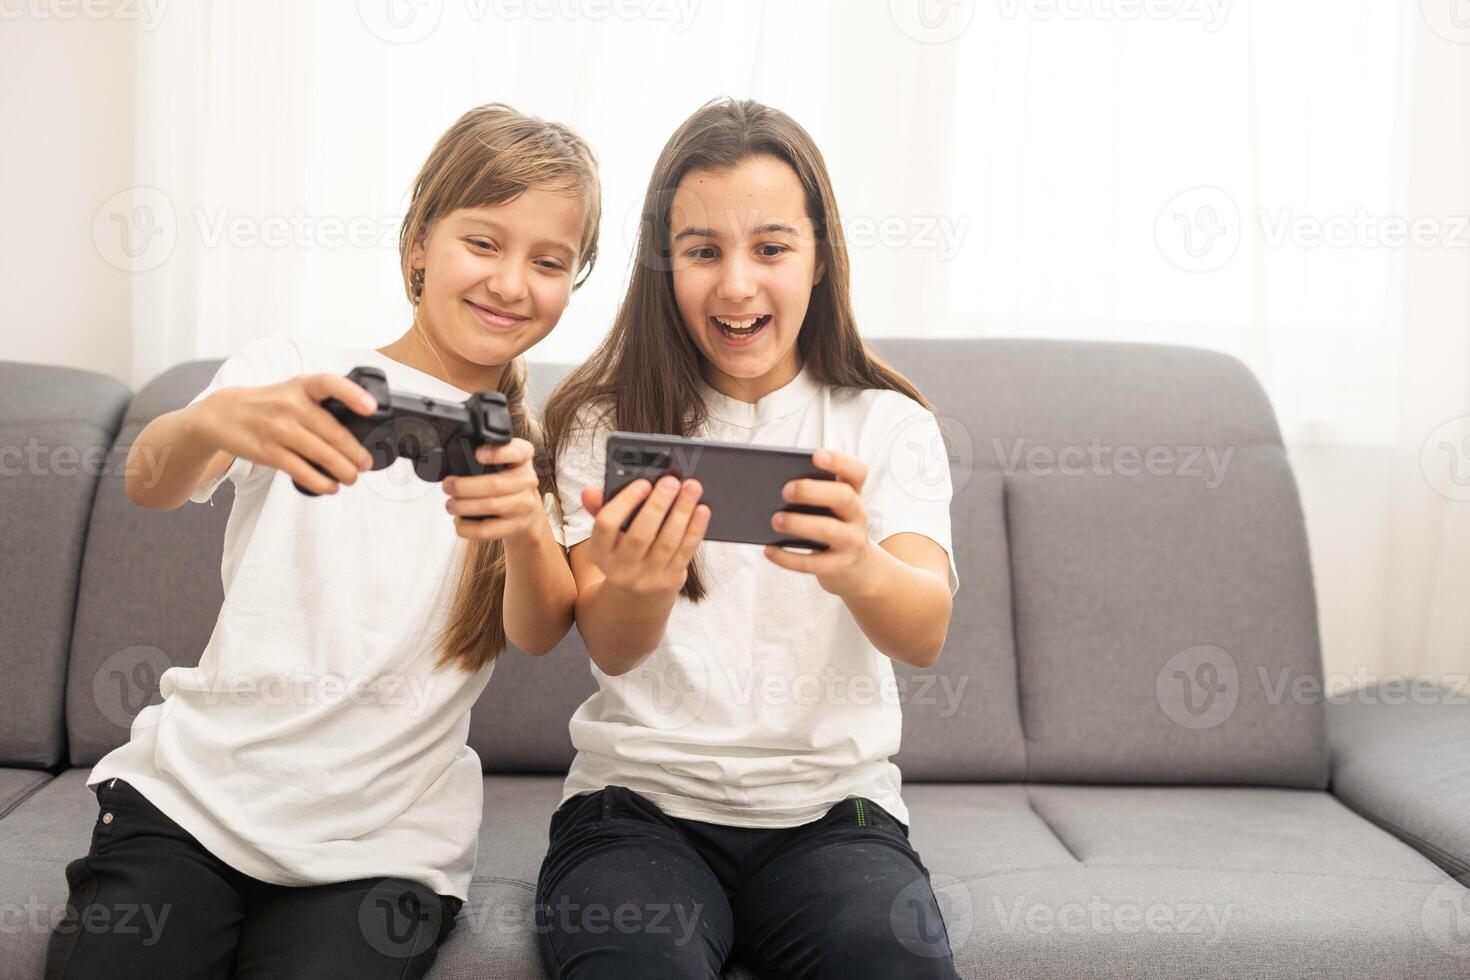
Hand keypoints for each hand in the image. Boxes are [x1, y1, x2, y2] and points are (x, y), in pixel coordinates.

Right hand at [186, 374, 376, 494]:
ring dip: (344, 471)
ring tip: (352, 478)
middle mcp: (290, 405)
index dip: (353, 394)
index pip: (330, 383)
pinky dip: (321, 483)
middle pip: (334, 432)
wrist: (221, 414)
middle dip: (356, 454)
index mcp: (301, 386)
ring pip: (322, 455)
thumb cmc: (268, 403)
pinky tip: (331, 487)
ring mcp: (278, 429)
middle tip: (365, 464)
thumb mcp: (293, 390)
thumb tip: (359, 428)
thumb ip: (321, 402)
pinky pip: (301, 471)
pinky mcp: (268, 452)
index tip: (372, 408)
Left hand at [442, 439, 545, 541]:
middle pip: (495, 484)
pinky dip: (466, 526)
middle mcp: (528, 480)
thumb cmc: (507, 481)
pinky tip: (459, 521)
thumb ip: (486, 453)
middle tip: (448, 486)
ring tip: (451, 504)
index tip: (477, 454)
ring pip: (490, 506)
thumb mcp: (504, 461)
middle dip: (463, 486)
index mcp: (524, 458)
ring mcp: (524, 505)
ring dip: (462, 506)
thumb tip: (452, 459)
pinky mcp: (515, 526)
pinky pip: (486, 530)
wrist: (527, 512)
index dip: (499, 453)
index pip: (519, 452)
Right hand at [583, 475, 709, 598]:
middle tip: (671, 481)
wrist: (637, 598)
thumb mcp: (608, 538)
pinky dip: (695, 529)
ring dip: (681, 512)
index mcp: (600, 553)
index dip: (625, 502)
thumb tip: (588, 491)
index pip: (606, 525)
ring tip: (691, 488)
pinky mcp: (671, 580)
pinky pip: (685, 552)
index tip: (643, 483)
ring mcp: (647, 578)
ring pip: (667, 542)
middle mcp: (621, 569)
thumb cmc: (623, 554)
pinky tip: (702, 510)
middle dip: (658, 505)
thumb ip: (601, 510)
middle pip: (640, 534)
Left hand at [764, 448, 880, 597]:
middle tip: (784, 491)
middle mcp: (857, 514)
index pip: (856, 470)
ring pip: (829, 530)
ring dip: (799, 524)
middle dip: (812, 491)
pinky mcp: (840, 566)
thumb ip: (810, 495)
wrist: (857, 569)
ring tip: (774, 520)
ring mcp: (852, 541)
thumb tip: (767, 488)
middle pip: (843, 496)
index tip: (814, 455)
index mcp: (853, 492)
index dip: (839, 461)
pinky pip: (813, 563)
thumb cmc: (832, 527)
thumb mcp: (829, 509)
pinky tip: (768, 550)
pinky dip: (788, 557)